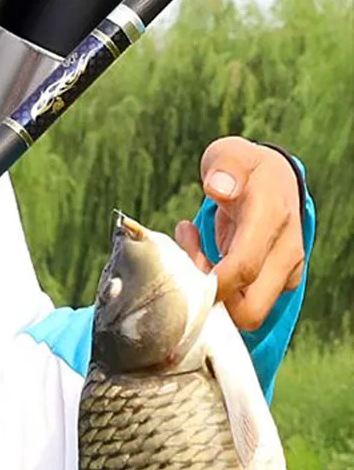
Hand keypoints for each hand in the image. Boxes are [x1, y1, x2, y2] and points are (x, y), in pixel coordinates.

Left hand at [175, 136, 304, 330]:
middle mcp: (286, 251)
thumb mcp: (230, 154)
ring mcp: (287, 271)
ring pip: (247, 315)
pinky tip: (207, 267)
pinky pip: (246, 307)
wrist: (276, 180)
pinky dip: (221, 297)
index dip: (207, 280)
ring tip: (194, 262)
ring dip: (213, 300)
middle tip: (187, 269)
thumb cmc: (245, 170)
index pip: (243, 268)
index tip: (184, 260)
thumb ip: (224, 165)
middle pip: (248, 310)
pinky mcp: (280, 284)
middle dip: (209, 300)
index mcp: (272, 218)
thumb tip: (217, 187)